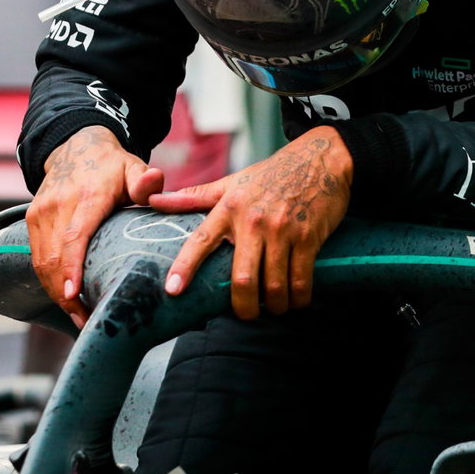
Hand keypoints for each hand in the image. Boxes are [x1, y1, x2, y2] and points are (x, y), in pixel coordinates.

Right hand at [27, 125, 163, 328]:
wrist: (76, 146)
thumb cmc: (113, 165)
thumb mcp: (134, 168)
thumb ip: (145, 181)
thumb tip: (156, 180)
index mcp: (86, 197)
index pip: (74, 237)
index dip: (71, 269)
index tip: (74, 297)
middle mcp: (57, 205)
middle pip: (55, 258)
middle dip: (66, 295)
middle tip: (86, 322)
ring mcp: (40, 213)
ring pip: (42, 262)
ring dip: (56, 292)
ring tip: (78, 317)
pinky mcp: (32, 219)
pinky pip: (37, 257)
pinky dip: (49, 280)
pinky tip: (65, 297)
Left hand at [150, 126, 352, 318]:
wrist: (321, 159)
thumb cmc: (273, 174)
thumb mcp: (233, 183)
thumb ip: (195, 197)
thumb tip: (154, 203)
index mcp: (229, 207)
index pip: (201, 240)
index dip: (185, 267)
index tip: (173, 290)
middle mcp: (253, 220)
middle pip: (243, 278)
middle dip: (244, 306)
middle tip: (246, 314)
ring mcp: (283, 230)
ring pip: (274, 285)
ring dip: (275, 305)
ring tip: (275, 308)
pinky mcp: (309, 237)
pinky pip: (302, 279)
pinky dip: (299, 297)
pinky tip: (297, 300)